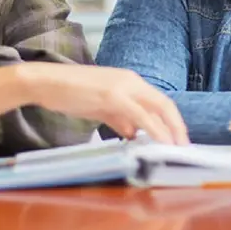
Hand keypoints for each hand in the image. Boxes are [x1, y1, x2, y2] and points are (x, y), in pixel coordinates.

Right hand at [21, 63, 188, 145]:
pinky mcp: (113, 96)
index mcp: (129, 80)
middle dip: (178, 127)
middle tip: (184, 147)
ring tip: (176, 149)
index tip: (178, 139)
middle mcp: (131, 80)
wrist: (46, 82)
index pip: (159, 101)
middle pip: (165, 104)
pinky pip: (141, 116)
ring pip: (158, 108)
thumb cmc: (70, 93)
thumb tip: (133, 132)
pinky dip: (155, 130)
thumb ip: (118, 117)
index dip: (172, 120)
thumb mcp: (100, 106)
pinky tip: (160, 142)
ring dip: (170, 130)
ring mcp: (123, 87)